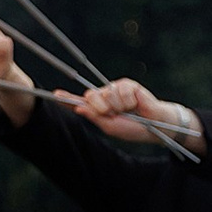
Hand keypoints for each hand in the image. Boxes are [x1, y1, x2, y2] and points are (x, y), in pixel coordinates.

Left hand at [70, 76, 198, 147]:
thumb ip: (95, 118)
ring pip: (106, 95)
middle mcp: (104, 96)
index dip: (67, 99)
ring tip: (130, 111)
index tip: (56, 94)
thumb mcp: (111, 127)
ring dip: (119, 107)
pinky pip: (121, 91)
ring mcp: (114, 88)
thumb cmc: (134, 128)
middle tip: (115, 114)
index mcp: (98, 109)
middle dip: (101, 108)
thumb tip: (79, 108)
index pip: (80, 103)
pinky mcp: (126, 84)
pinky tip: (136, 104)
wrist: (156, 125)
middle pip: (90, 97)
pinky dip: (129, 101)